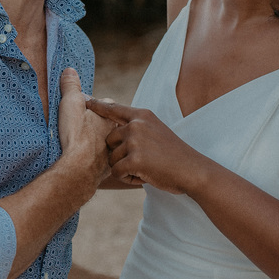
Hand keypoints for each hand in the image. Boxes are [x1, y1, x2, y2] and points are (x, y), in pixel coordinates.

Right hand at [58, 68, 114, 183]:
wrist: (79, 168)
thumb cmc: (77, 135)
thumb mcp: (71, 104)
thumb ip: (71, 86)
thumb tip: (69, 70)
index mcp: (110, 117)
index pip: (107, 105)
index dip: (95, 105)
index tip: (85, 108)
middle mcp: (115, 134)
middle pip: (109, 125)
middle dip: (100, 125)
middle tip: (86, 126)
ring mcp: (112, 152)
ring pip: (108, 144)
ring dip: (100, 144)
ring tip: (86, 145)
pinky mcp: (105, 170)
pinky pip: (103, 162)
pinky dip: (96, 161)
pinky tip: (87, 162)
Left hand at [84, 98, 206, 193]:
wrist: (193, 170)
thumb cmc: (174, 155)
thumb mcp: (156, 131)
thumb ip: (138, 127)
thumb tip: (116, 127)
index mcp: (142, 116)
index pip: (114, 109)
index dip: (98, 106)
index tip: (85, 100)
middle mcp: (136, 125)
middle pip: (108, 140)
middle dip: (119, 154)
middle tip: (142, 161)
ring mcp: (135, 141)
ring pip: (112, 159)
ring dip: (125, 168)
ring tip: (147, 168)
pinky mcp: (134, 159)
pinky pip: (117, 172)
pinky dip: (129, 178)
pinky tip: (146, 176)